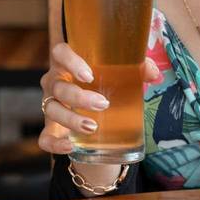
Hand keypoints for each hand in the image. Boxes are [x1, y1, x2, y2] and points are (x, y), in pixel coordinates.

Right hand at [38, 42, 159, 155]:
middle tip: (103, 104)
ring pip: (52, 110)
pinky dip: (54, 144)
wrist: (94, 111)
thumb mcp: (119, 74)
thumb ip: (137, 69)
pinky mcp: (51, 129)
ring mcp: (50, 105)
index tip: (89, 75)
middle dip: (79, 96)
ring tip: (92, 127)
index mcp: (68, 63)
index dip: (70, 61)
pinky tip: (70, 146)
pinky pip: (44, 138)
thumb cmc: (104, 82)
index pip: (59, 52)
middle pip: (58, 86)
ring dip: (71, 119)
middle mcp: (55, 82)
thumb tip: (155, 74)